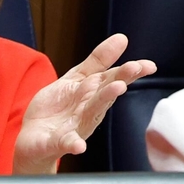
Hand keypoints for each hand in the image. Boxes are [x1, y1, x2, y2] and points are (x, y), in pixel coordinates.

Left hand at [12, 33, 155, 173]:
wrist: (35, 137)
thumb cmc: (59, 108)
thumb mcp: (77, 79)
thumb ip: (97, 61)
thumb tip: (122, 38)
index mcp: (93, 93)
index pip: (113, 79)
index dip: (130, 71)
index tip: (149, 65)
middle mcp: (89, 110)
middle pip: (105, 93)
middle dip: (119, 80)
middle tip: (134, 68)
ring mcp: (76, 126)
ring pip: (92, 112)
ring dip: (105, 99)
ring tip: (117, 88)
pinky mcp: (60, 142)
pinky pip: (68, 143)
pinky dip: (73, 144)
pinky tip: (79, 145)